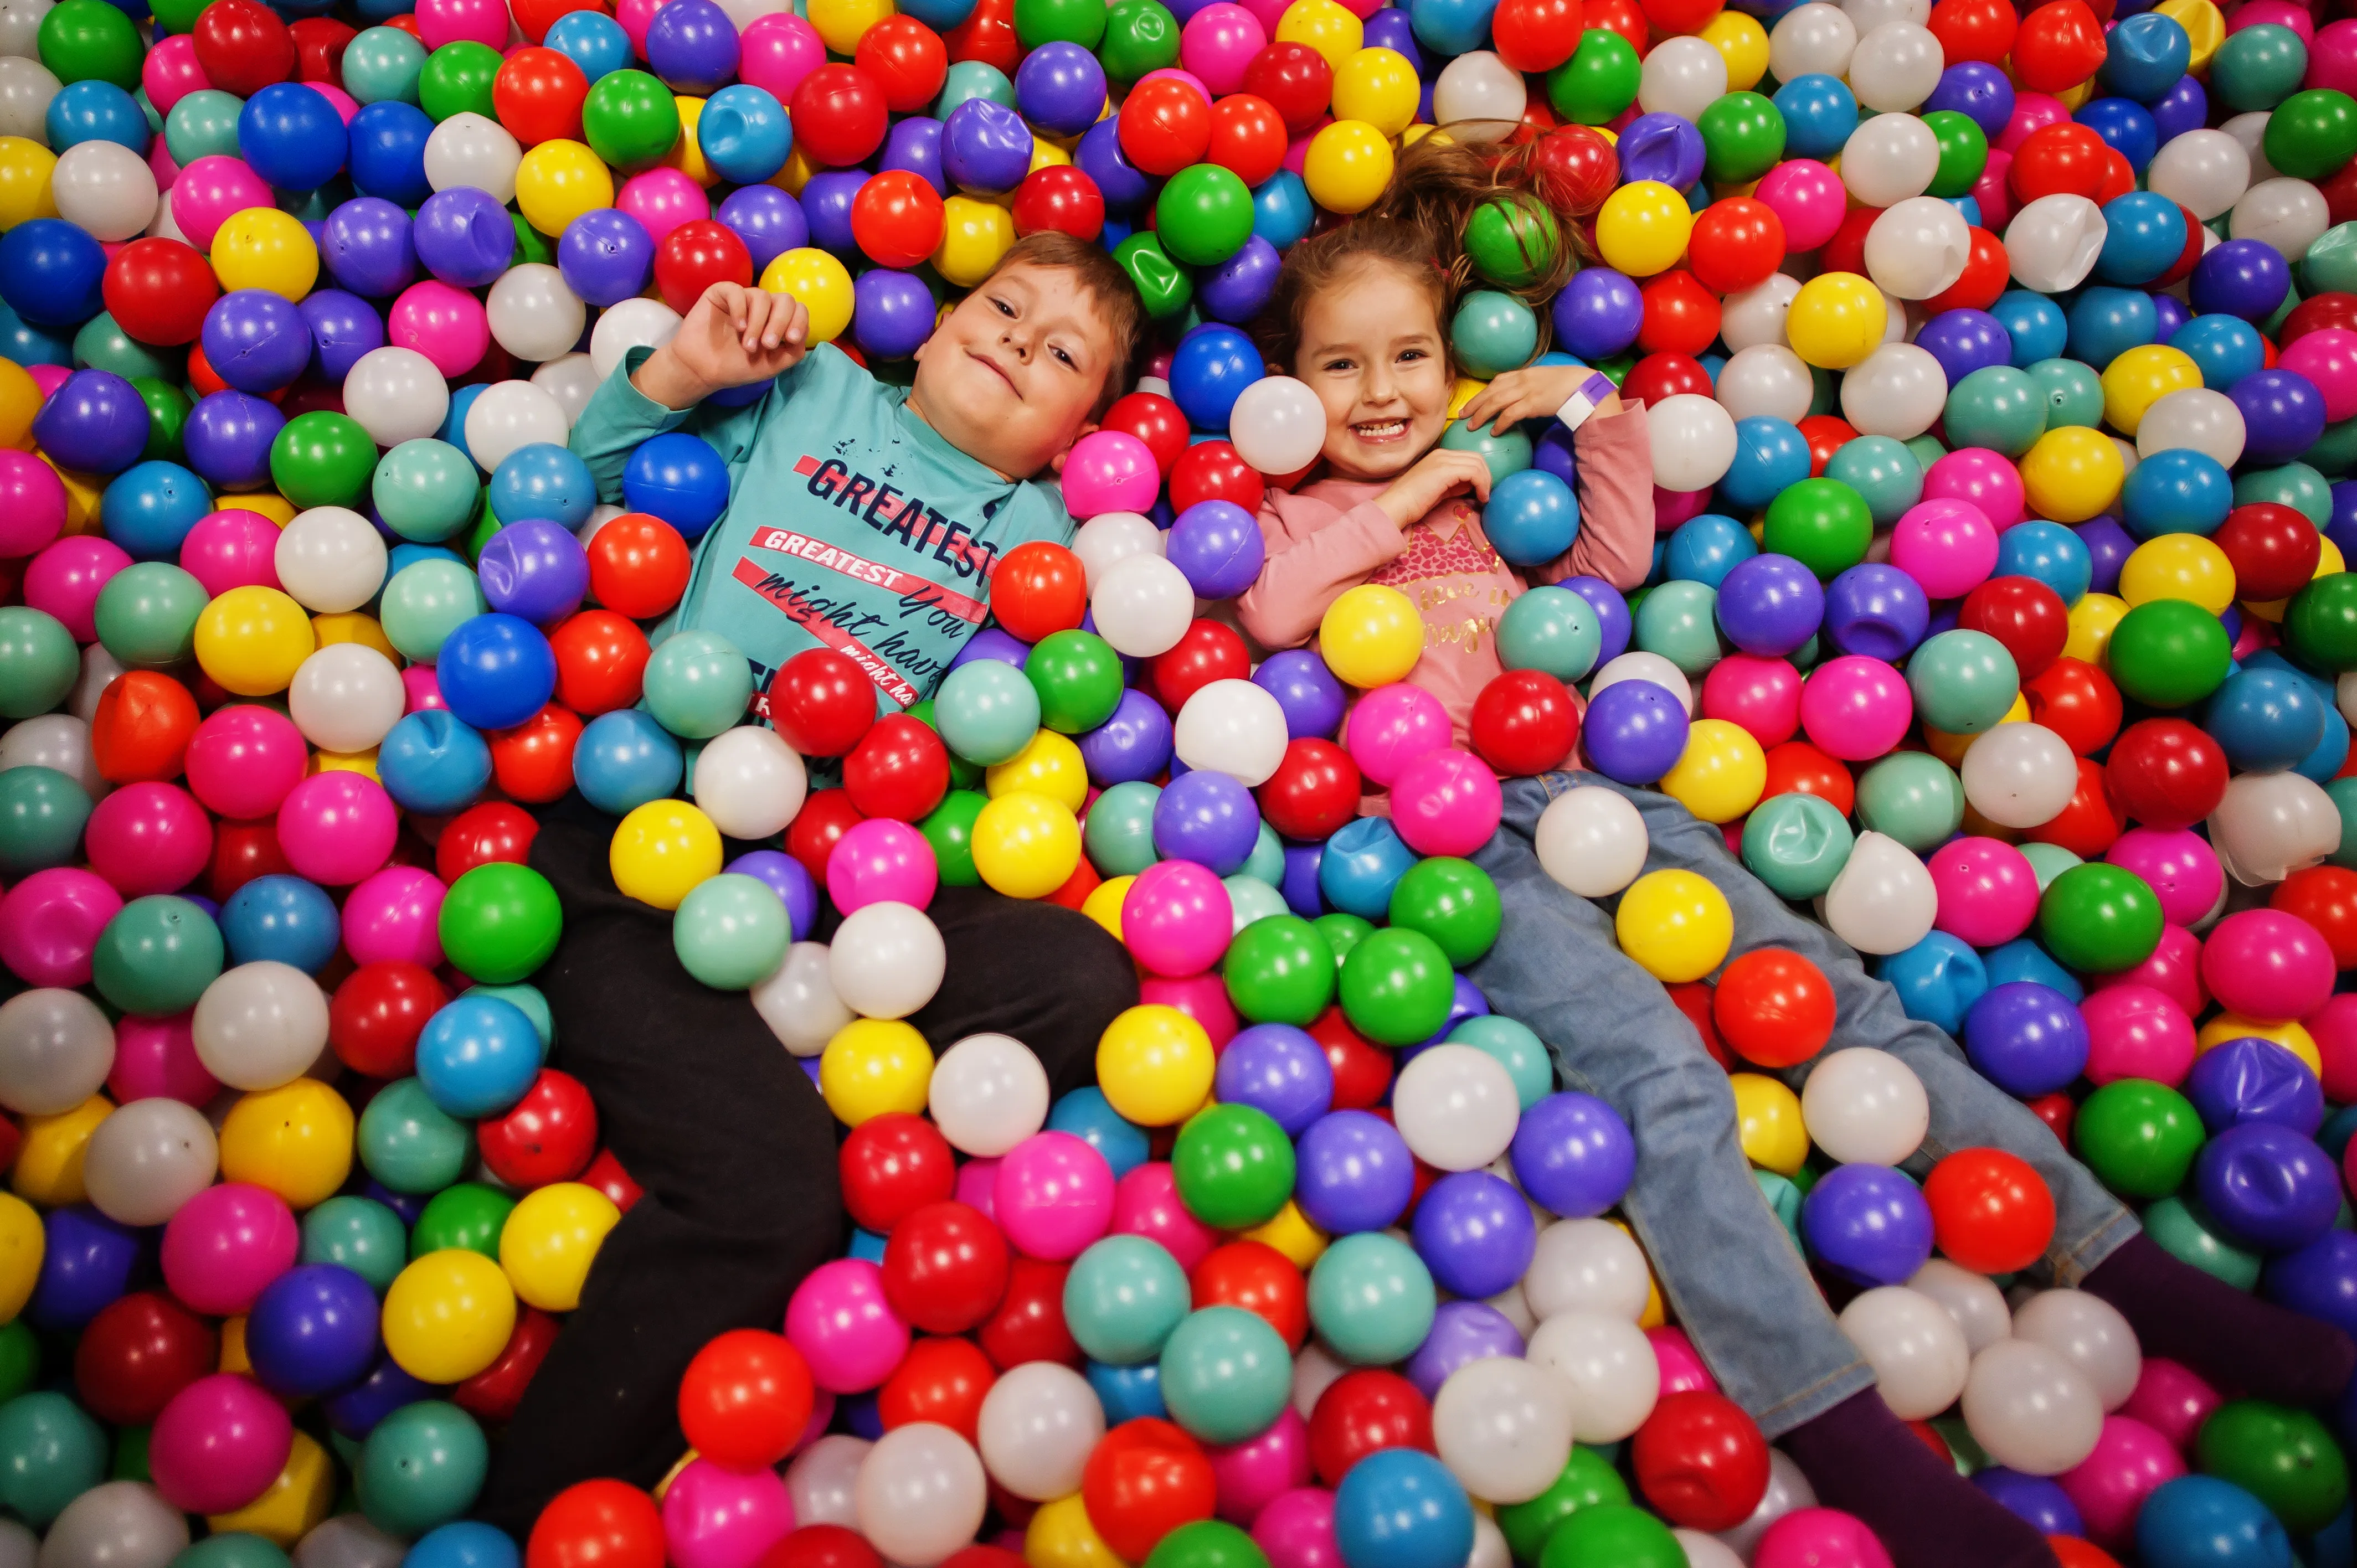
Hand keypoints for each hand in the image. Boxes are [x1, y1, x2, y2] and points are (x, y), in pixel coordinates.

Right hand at [633, 283, 809, 408]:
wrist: (703, 369)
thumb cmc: (737, 366)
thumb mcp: (772, 365)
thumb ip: (794, 351)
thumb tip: (803, 334)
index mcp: (778, 320)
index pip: (798, 310)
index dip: (799, 322)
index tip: (789, 340)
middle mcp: (764, 307)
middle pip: (785, 300)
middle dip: (780, 323)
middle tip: (767, 345)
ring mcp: (744, 298)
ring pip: (762, 297)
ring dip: (758, 323)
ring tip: (747, 345)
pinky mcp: (723, 293)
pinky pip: (737, 291)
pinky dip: (741, 309)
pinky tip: (739, 327)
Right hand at [1373, 448, 1493, 528]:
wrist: (1396, 505)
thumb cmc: (1413, 502)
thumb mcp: (1439, 490)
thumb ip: (1455, 484)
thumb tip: (1472, 485)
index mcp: (1439, 456)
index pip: (1469, 457)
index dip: (1481, 473)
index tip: (1482, 490)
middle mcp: (1442, 453)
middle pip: (1476, 457)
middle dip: (1487, 475)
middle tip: (1486, 493)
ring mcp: (1443, 460)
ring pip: (1477, 463)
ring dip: (1486, 481)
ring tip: (1484, 497)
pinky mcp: (1446, 470)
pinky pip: (1474, 472)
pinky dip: (1482, 484)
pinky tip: (1480, 497)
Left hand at [1456, 365, 1621, 433]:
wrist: (1584, 385)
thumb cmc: (1569, 385)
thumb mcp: (1546, 380)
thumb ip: (1532, 387)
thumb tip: (1521, 400)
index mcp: (1525, 373)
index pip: (1497, 380)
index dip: (1482, 392)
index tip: (1471, 401)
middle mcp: (1522, 379)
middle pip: (1491, 391)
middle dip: (1474, 403)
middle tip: (1461, 415)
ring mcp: (1527, 390)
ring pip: (1496, 402)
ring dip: (1481, 414)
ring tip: (1471, 425)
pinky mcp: (1533, 403)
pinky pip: (1510, 414)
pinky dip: (1500, 422)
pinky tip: (1494, 431)